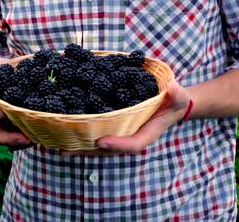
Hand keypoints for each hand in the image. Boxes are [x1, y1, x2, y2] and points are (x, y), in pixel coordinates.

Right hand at [0, 57, 30, 145]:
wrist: (14, 74)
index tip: (1, 111)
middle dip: (9, 138)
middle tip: (25, 137)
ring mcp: (7, 125)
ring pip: (11, 140)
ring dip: (23, 142)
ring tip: (37, 139)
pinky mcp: (20, 126)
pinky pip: (24, 137)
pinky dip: (32, 136)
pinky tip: (43, 133)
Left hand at [61, 80, 191, 155]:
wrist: (168, 103)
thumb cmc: (173, 101)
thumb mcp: (178, 96)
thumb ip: (177, 94)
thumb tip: (173, 88)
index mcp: (146, 134)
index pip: (132, 145)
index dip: (117, 145)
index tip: (101, 142)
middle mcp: (131, 137)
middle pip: (109, 150)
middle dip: (88, 150)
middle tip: (66, 150)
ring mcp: (121, 134)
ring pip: (100, 146)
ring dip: (81, 146)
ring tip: (59, 146)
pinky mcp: (113, 127)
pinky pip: (97, 134)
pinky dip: (82, 134)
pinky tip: (64, 131)